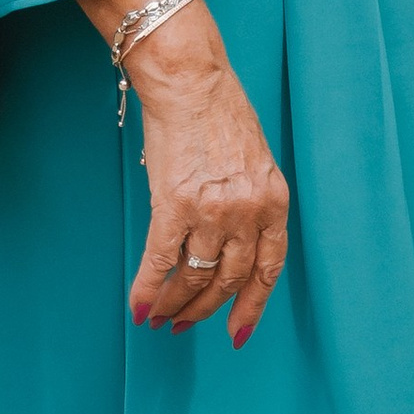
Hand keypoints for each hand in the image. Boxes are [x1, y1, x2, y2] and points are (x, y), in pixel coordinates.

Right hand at [79, 0, 290, 349]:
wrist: (191, 82)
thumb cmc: (220, 114)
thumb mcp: (255, 162)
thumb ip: (250, 203)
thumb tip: (231, 244)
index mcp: (274, 201)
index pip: (268, 269)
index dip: (252, 306)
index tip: (237, 332)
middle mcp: (248, 211)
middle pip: (229, 279)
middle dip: (206, 310)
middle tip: (184, 325)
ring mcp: (212, 210)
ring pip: (195, 277)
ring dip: (175, 305)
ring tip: (160, 318)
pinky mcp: (174, 205)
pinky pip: (161, 262)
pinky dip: (148, 290)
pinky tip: (139, 307)